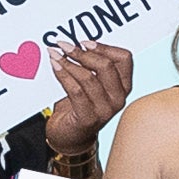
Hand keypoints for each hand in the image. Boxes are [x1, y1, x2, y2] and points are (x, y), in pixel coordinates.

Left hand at [42, 40, 131, 155]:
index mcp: (124, 86)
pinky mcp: (89, 118)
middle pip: (106, 66)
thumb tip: (76, 43)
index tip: (84, 42)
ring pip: (89, 77)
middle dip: (82, 53)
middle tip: (64, 45)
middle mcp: (119, 98)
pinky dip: (63, 75)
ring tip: (54, 54)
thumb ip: (92, 67)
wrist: (70, 136)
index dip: (104, 47)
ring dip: (68, 62)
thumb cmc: (79, 106)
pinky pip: (76, 91)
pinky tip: (54, 66)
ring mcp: (106, 110)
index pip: (124, 58)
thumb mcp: (91, 84)